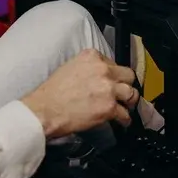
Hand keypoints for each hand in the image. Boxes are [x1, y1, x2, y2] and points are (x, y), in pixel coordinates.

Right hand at [21, 49, 139, 137]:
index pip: (113, 62)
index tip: (112, 81)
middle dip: (125, 85)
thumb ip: (88, 67)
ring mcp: (108, 88)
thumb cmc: (53, 92)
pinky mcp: (109, 107)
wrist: (46, 110)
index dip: (113, 74)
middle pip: (128, 75)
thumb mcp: (70, 67)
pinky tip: (122, 121)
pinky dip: (125, 119)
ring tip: (125, 106)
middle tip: (122, 93)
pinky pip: (125, 114)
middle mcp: (103, 69)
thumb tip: (98, 76)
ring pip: (131, 93)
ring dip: (128, 101)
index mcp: (92, 56)